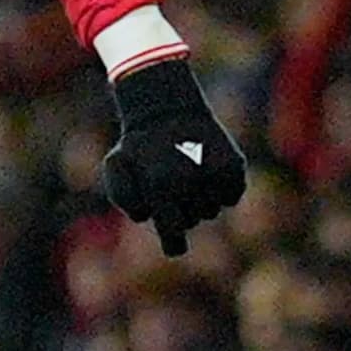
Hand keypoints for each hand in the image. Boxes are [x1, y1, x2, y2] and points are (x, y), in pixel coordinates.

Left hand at [100, 58, 246, 253]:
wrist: (168, 107)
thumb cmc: (139, 144)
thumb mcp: (116, 167)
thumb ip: (127, 201)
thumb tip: (148, 217)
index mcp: (162, 188)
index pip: (176, 239)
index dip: (174, 243)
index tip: (174, 243)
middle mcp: (191, 183)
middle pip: (192, 222)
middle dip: (181, 211)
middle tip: (171, 184)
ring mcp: (214, 174)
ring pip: (212, 209)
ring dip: (200, 198)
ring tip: (186, 171)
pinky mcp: (234, 165)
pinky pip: (231, 195)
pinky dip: (221, 188)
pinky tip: (206, 168)